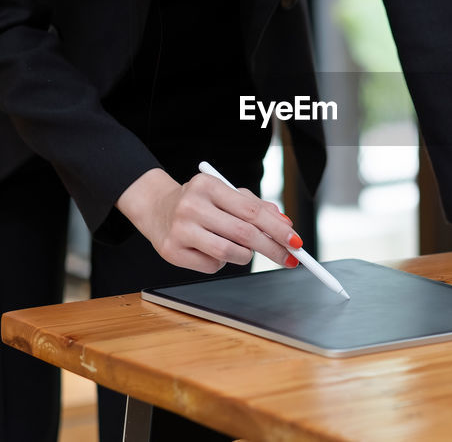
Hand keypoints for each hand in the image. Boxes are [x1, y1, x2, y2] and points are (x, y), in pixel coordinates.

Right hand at [116, 168, 300, 273]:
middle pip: (244, 234)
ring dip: (245, 256)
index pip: (252, 211)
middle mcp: (192, 206)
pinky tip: (212, 250)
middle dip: (272, 248)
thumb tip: (285, 224)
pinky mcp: (172, 252)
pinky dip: (221, 262)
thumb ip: (255, 206)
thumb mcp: (225, 194)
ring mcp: (180, 230)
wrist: (156, 208)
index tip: (296, 241)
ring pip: (229, 253)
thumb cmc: (199, 201)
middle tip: (289, 258)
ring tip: (240, 248)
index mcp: (208, 186)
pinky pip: (211, 266)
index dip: (277, 228)